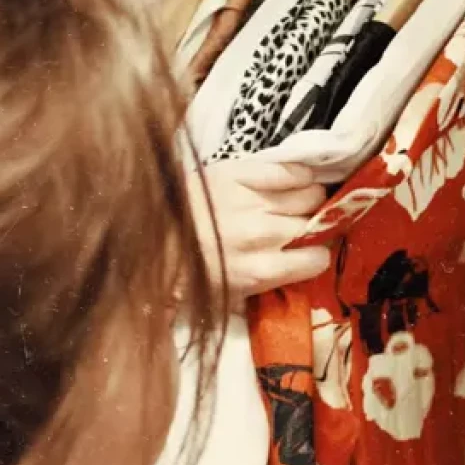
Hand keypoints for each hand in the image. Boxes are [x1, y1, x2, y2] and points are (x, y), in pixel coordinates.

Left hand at [189, 161, 329, 300]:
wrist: (146, 235)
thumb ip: (266, 286)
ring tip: (296, 203)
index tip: (309, 253)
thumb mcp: (228, 294)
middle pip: (317, 224)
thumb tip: (299, 276)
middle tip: (301, 227)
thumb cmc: (188, 270)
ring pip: (311, 194)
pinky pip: (290, 170)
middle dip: (313, 227)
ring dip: (309, 200)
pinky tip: (294, 180)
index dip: (315, 256)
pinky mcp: (241, 172)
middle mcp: (263, 234)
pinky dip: (298, 175)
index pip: (318, 260)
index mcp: (260, 270)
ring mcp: (253, 200)